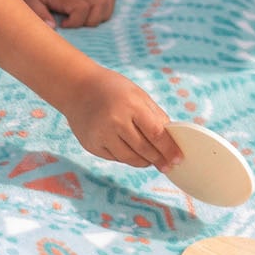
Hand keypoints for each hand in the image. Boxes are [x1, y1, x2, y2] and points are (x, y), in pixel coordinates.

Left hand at [10, 0, 115, 29]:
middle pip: (99, 4)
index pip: (81, 7)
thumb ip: (38, 13)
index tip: (62, 24)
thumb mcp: (26, 0)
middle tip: (75, 23)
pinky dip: (107, 7)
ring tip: (85, 20)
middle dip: (91, 20)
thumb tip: (52, 27)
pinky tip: (93, 14)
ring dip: (101, 14)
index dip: (75, 21)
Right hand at [64, 66, 183, 170]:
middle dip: (158, 160)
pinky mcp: (91, 145)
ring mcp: (101, 135)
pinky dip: (125, 157)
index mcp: (131, 106)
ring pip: (129, 158)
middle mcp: (115, 121)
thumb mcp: (137, 94)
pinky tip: (130, 153)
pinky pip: (114, 158)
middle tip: (168, 166)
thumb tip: (172, 139)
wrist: (77, 87)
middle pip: (143, 149)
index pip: (156, 133)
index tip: (178, 159)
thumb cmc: (112, 89)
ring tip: (151, 161)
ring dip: (143, 162)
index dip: (169, 149)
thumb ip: (155, 116)